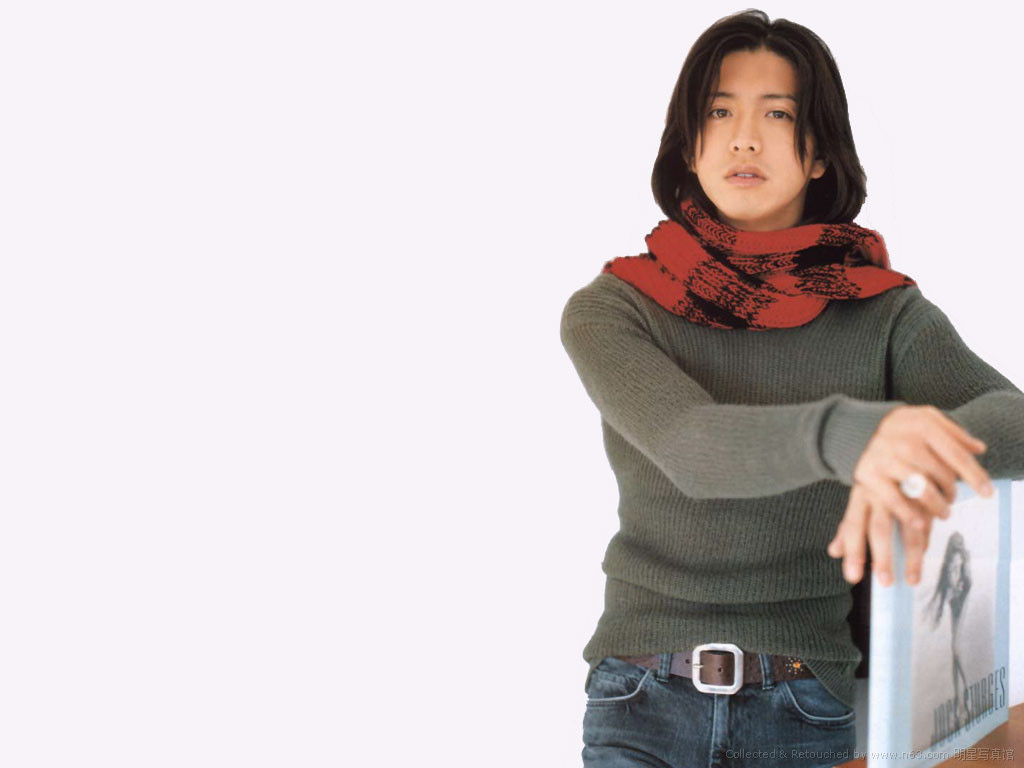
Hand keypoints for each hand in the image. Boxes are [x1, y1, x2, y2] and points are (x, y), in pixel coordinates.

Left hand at [827, 482, 932, 586]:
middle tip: (884, 582)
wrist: (903, 440)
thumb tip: (833, 552)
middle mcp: (880, 494)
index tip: (852, 577)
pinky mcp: (927, 490)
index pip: (852, 526)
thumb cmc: (879, 477)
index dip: (852, 551)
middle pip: (880, 529)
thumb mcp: (861, 497)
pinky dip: (928, 537)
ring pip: (909, 527)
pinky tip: (926, 554)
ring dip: (912, 555)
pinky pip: (929, 517)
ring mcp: (904, 491)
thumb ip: (848, 526)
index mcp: (861, 496)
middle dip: (883, 557)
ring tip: (912, 579)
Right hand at [850, 405, 990, 534]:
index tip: (987, 493)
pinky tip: (921, 522)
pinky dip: (909, 513)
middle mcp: (904, 440)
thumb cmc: (898, 428)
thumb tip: (979, 448)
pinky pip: (894, 500)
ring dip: (936, 505)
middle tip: (953, 499)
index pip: (956, 454)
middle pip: (940, 473)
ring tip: (943, 512)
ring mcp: (885, 458)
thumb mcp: (926, 420)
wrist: (853, 428)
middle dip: (952, 490)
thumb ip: (953, 433)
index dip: (975, 475)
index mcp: (923, 425)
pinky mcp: (868, 475)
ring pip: (920, 488)